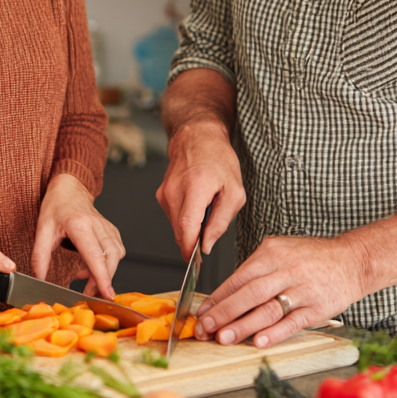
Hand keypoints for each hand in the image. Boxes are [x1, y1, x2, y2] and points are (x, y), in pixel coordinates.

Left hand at [32, 173, 124, 298]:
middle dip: (103, 280)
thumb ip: (40, 256)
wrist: (68, 188)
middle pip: (110, 259)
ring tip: (86, 278)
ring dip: (105, 272)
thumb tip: (39, 278)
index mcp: (80, 225)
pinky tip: (92, 264)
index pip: (95, 256)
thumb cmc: (56, 206)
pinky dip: (109, 262)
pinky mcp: (111, 229)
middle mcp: (97, 225)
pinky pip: (117, 250)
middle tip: (88, 292)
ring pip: (116, 255)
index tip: (106, 293)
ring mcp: (107, 227)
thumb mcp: (42, 230)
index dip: (102, 277)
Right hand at [156, 119, 245, 259]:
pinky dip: (185, 218)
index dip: (190, 249)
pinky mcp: (161, 195)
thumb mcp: (234, 191)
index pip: (186, 228)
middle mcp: (175, 190)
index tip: (196, 261)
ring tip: (205, 210)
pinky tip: (196, 204)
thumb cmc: (218, 159)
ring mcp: (165, 192)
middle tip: (209, 236)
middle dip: (193, 241)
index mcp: (195, 187)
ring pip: (176, 225)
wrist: (197, 137)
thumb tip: (208, 244)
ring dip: (191, 227)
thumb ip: (221, 221)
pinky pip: (174, 216)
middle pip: (179, 231)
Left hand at [194, 234, 369, 347]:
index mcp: (272, 252)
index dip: (218, 297)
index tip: (202, 313)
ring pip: (267, 309)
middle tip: (205, 328)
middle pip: (249, 293)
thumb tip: (227, 294)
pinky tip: (259, 342)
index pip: (238, 277)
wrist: (353, 260)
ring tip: (224, 338)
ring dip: (243, 326)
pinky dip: (275, 333)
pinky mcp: (318, 308)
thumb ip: (257, 268)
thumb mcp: (281, 249)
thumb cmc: (312, 257)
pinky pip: (293, 322)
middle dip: (224, 313)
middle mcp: (286, 269)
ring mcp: (303, 289)